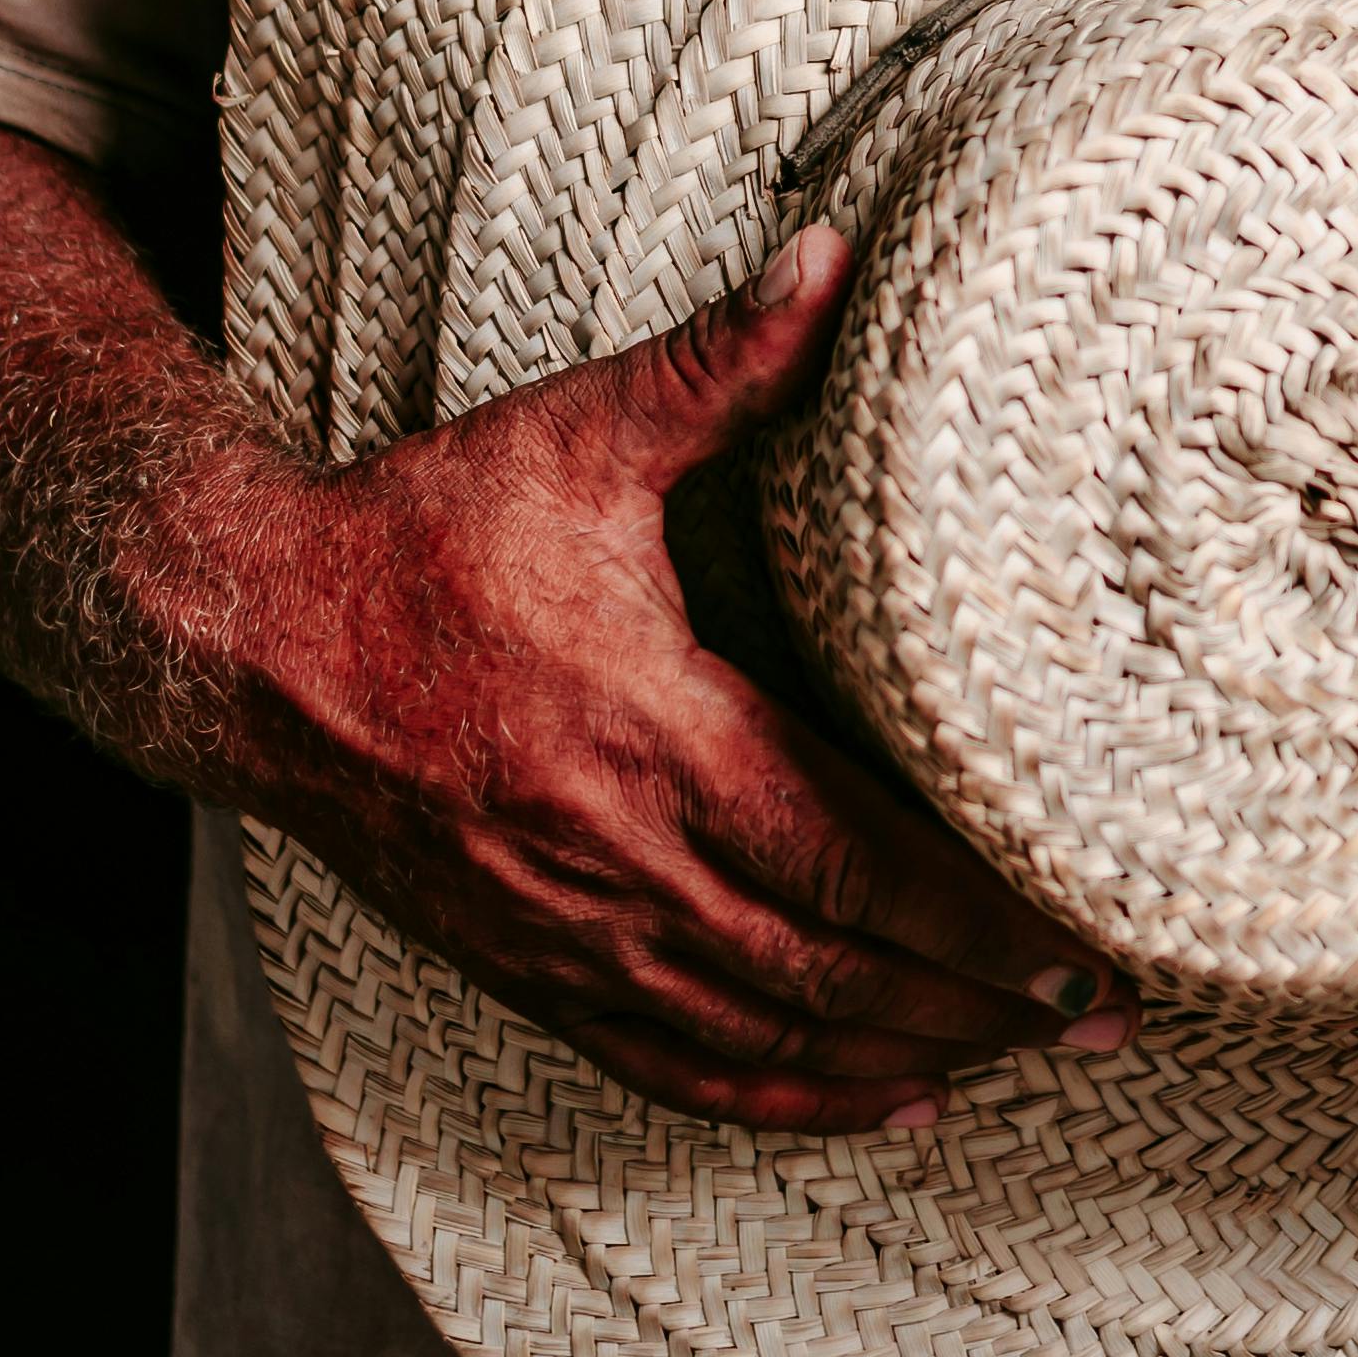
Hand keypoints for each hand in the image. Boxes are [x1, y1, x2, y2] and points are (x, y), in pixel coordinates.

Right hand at [232, 223, 1134, 1133]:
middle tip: (1103, 1020)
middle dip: (979, 1004)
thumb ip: (720, 360)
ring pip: (766, 1034)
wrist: (253, 642)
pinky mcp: (527, 968)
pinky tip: (870, 1104)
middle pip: (833, 971)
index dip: (974, 920)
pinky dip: (783, 1100)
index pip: (852, 860)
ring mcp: (570, 933)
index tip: (1081, 948)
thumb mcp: (576, 433)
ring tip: (1020, 1059)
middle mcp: (620, 860)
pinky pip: (672, 1063)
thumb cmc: (421, 533)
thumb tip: (836, 252)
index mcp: (654, 733)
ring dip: (903, 1060)